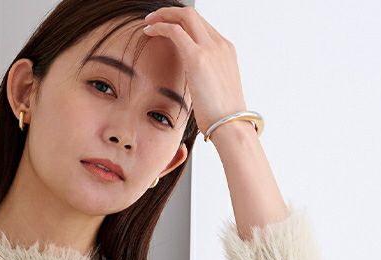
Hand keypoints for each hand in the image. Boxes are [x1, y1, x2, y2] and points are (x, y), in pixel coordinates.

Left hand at [143, 5, 248, 134]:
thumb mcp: (215, 90)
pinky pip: (176, 31)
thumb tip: (194, 84)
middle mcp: (220, 44)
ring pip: (185, 16)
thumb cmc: (222, 116)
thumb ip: (205, 78)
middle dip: (171, 12)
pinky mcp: (198, 58)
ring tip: (149, 21)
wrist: (231, 125)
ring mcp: (211, 49)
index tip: (168, 26)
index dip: (182, 22)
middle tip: (153, 18)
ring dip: (164, 15)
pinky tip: (149, 31)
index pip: (202, 25)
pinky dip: (160, 27)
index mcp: (226, 51)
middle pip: (194, 15)